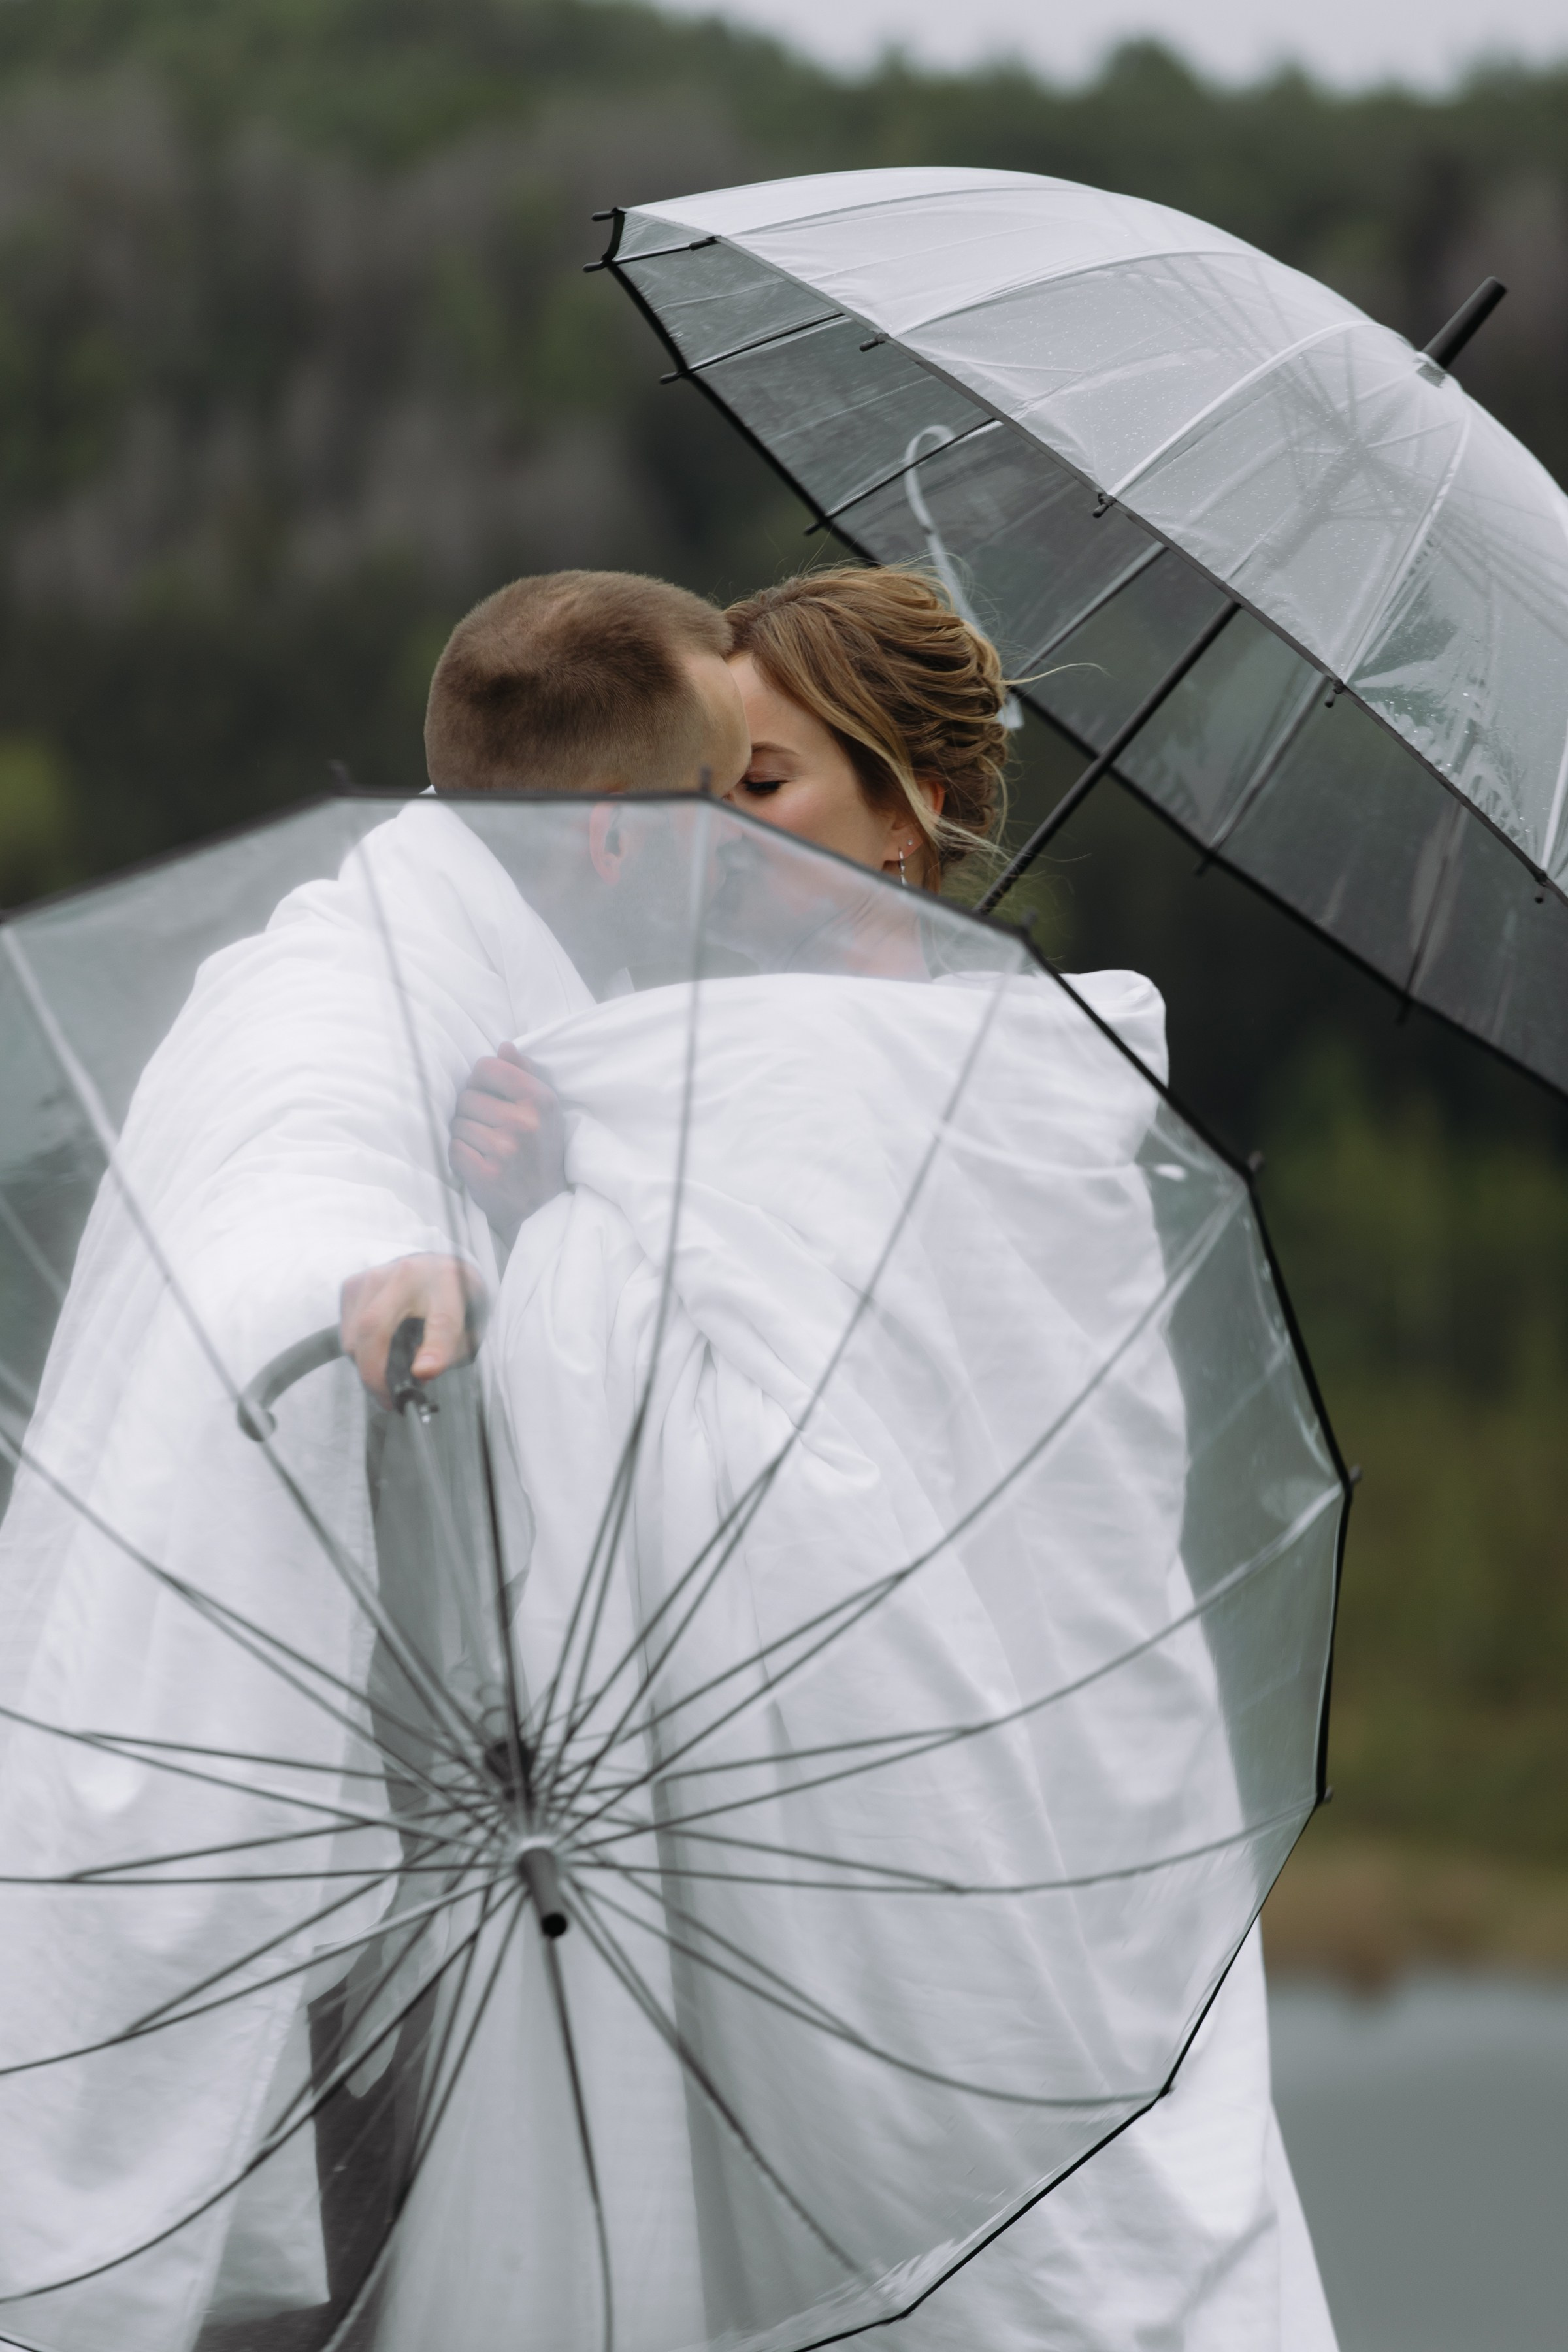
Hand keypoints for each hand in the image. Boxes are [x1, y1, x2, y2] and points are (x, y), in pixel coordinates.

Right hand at [339, 1254, 484, 1409]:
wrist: (435, 1268)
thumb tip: (420, 1373)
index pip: (442, 1319)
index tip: (424, 1373)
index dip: (435, 1350)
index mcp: (448, 1282)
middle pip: (374, 1326)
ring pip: (354, 1336)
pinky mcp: (353, 1285)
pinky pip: (346, 1332)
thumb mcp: (470, 1328)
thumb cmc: (454, 1303)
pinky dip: (359, 1352)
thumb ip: (450, 1352)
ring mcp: (375, 1276)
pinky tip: (381, 1349)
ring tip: (389, 1373)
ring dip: (367, 1366)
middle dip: (374, 1373)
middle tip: (388, 1400)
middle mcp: (408, 1273)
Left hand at [448, 1041, 564, 1246]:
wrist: (542, 1208)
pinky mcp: (486, 1173)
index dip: (481, 1080)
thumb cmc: (540, 1152)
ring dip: (466, 1135)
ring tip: (487, 1148)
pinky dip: (461, 1156)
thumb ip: (524, 1075)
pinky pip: (453, 1148)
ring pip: (457, 1123)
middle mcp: (524, 1122)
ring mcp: (504, 1148)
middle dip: (472, 1112)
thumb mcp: (544, 1111)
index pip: (487, 1067)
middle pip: (467, 1096)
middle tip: (491, 1129)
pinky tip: (479, 1163)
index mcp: (540, 1099)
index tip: (490, 1096)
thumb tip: (504, 1046)